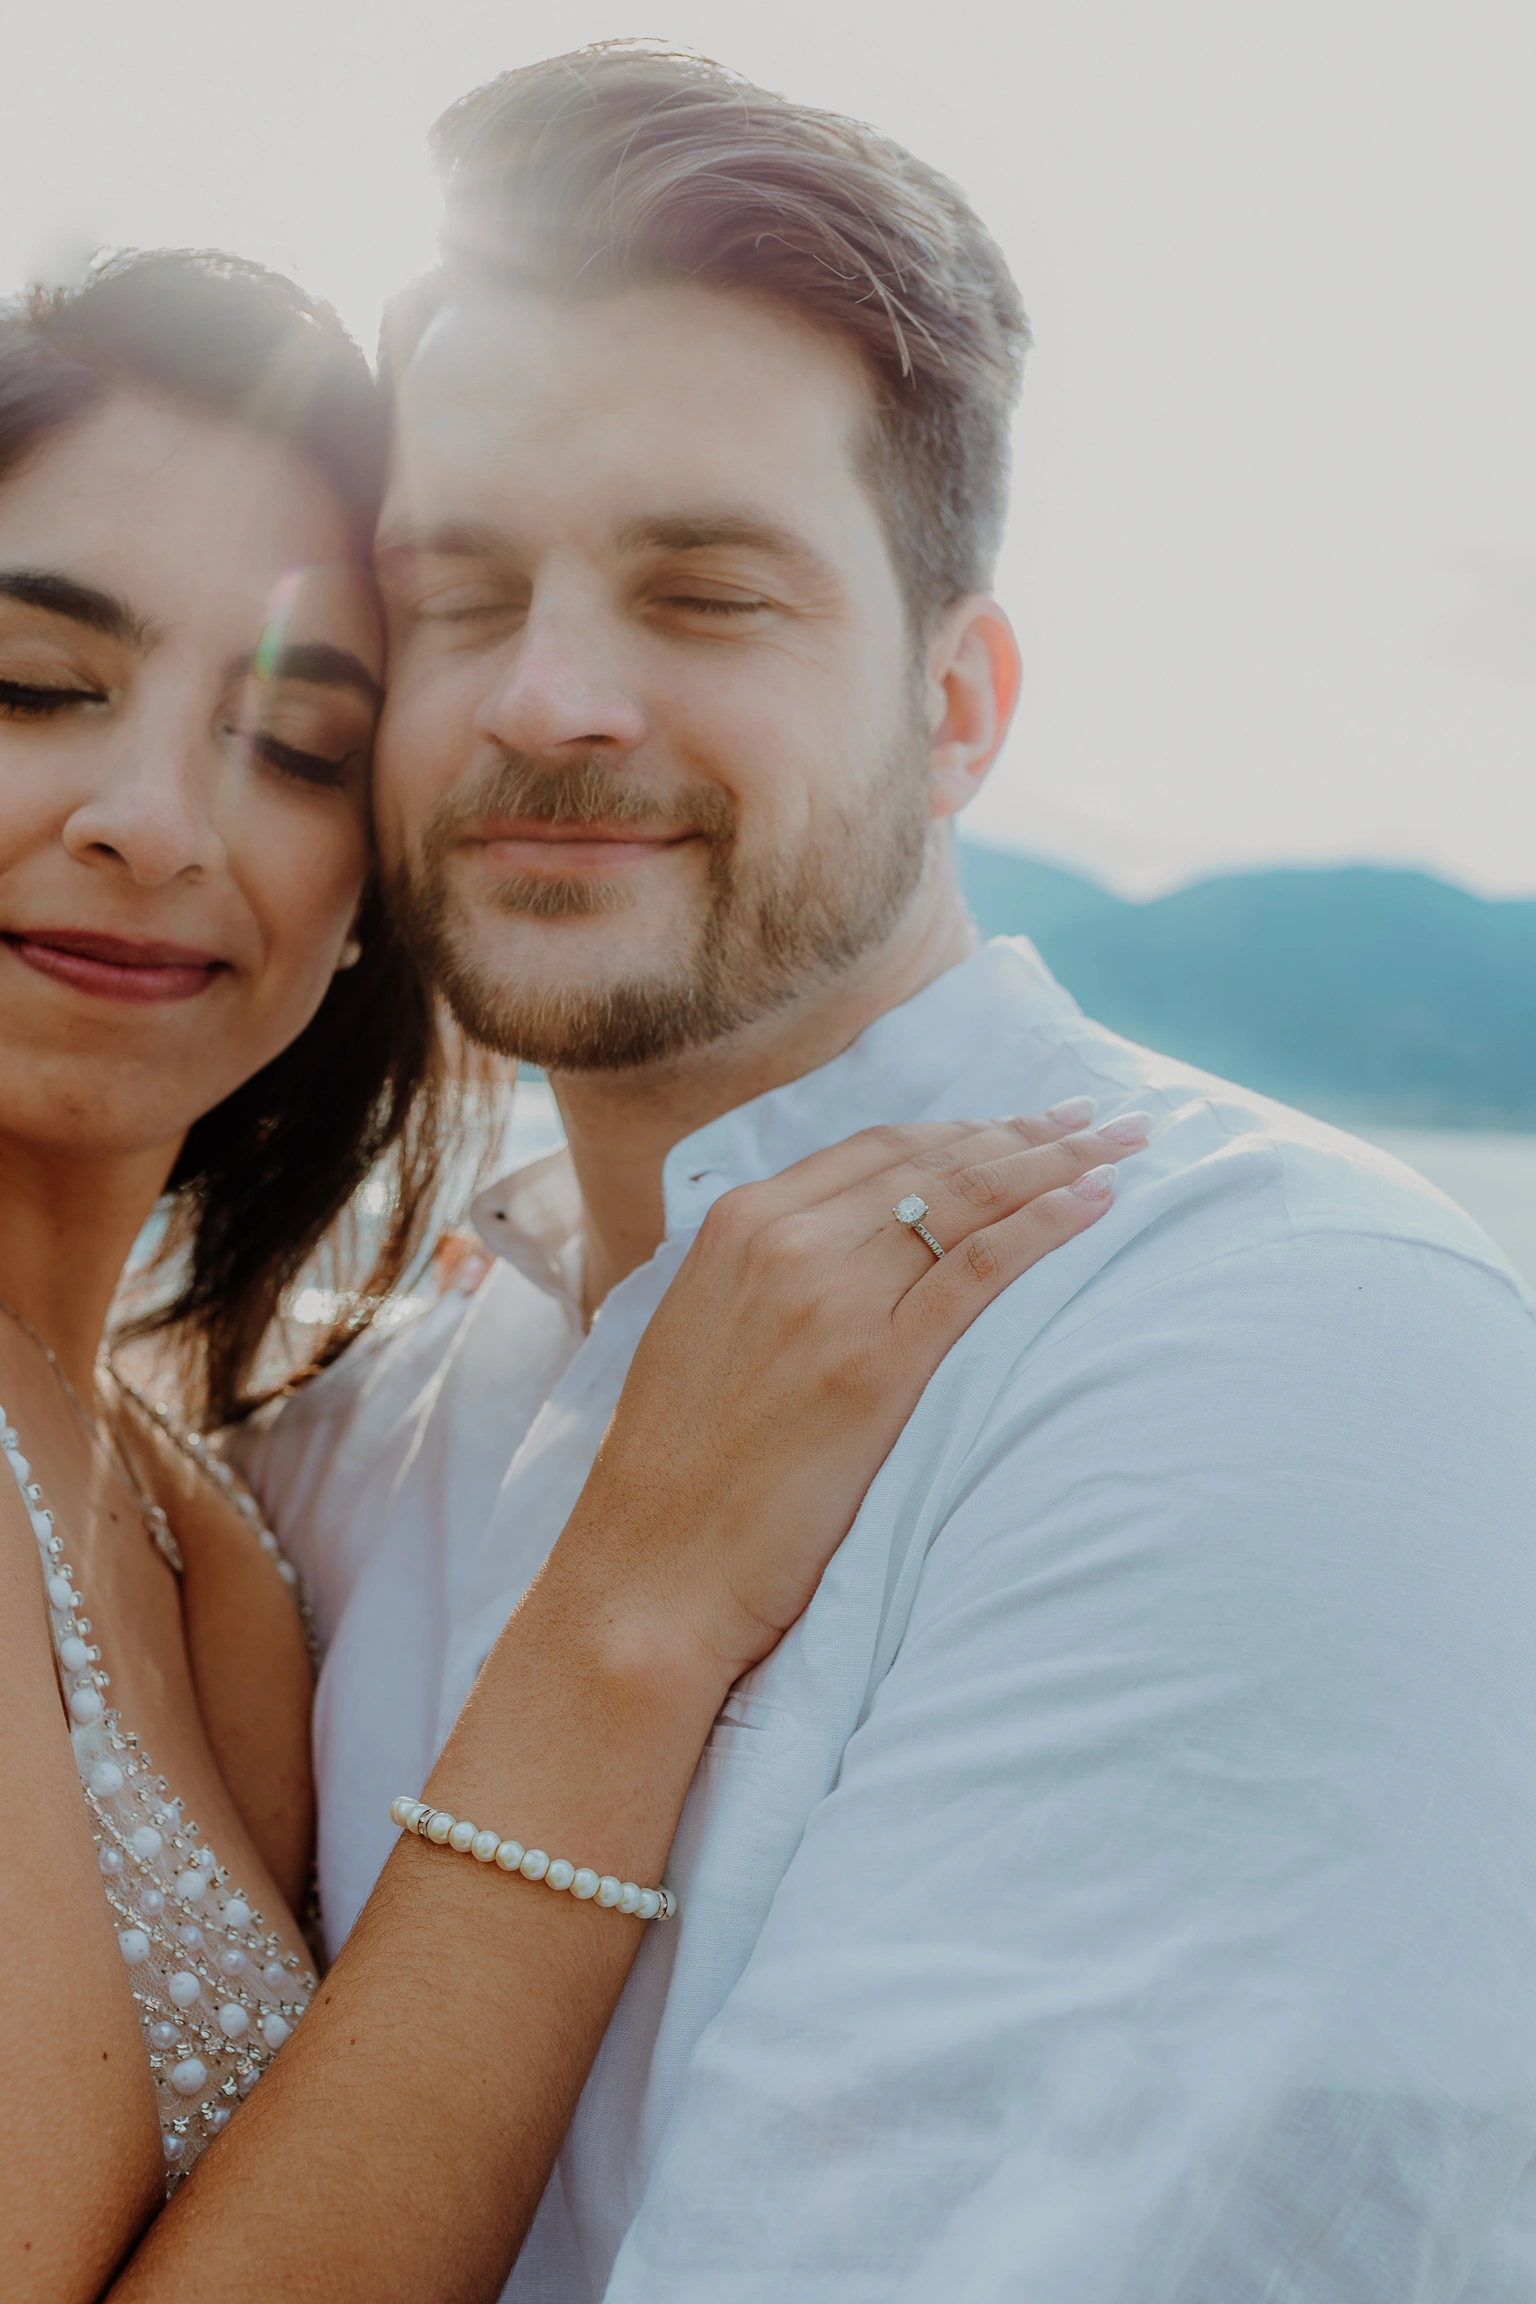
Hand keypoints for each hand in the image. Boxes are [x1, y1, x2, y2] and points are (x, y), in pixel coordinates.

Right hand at [556, 1105, 1146, 1698]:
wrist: (649, 1573)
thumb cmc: (678, 1477)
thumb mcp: (704, 1335)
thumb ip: (766, 1275)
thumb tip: (848, 1250)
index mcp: (738, 1225)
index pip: (880, 1149)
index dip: (966, 1129)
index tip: (1029, 1119)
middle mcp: (783, 1241)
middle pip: (936, 1160)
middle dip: (1031, 1130)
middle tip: (1105, 1114)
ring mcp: (830, 1300)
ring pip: (969, 1199)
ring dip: (1060, 1161)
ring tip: (1125, 1143)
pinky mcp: (875, 1369)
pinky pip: (981, 1268)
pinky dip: (1047, 1225)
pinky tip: (1098, 1204)